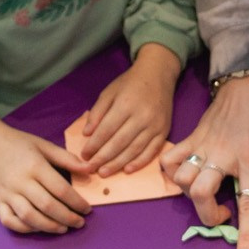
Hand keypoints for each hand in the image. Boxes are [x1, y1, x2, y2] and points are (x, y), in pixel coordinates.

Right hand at [0, 106, 92, 233]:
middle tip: (80, 223)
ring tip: (63, 229)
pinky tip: (39, 227)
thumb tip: (90, 169)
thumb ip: (67, 158)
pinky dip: (24, 228)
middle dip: (67, 217)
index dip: (76, 202)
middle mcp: (20, 181)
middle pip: (47, 206)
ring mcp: (6, 193)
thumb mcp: (43, 145)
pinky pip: (9, 221)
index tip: (87, 209)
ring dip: (49, 227)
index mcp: (34, 166)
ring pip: (29, 217)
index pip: (60, 189)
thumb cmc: (17, 143)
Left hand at [78, 44, 179, 174]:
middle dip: (103, 158)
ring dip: (118, 164)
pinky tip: (127, 170)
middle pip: (119, 143)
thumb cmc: (130, 83)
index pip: (106, 130)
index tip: (84, 155)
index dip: (94, 145)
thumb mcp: (109, 92)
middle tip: (90, 168)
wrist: (158, 75)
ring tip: (104, 172)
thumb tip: (87, 134)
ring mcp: (155, 126)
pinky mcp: (164, 132)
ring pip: (134, 150)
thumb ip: (97, 112)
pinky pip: (151, 151)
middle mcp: (142, 116)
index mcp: (126, 104)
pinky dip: (139, 162)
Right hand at [162, 74, 248, 248]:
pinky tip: (186, 176)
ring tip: (208, 193)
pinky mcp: (191, 138)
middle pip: (203, 195)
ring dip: (192, 195)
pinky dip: (173, 173)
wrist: (248, 79)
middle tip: (223, 214)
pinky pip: (170, 159)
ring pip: (183, 179)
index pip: (248, 205)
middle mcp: (223, 156)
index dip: (247, 235)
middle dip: (209, 215)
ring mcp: (203, 147)